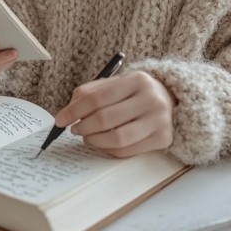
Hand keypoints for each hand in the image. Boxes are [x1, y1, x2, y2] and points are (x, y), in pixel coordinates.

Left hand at [54, 71, 174, 157]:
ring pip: (117, 138)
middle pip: (105, 119)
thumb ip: (91, 92)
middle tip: (74, 129)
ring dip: (95, 141)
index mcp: (136, 80)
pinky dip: (108, 150)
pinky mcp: (162, 139)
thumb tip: (68, 111)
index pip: (97, 98)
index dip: (74, 111)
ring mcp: (159, 120)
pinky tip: (102, 144)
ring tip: (87, 138)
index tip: (60, 120)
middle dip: (83, 127)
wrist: (170, 99)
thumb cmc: (135, 92)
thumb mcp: (116, 83)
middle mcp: (151, 99)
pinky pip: (127, 151)